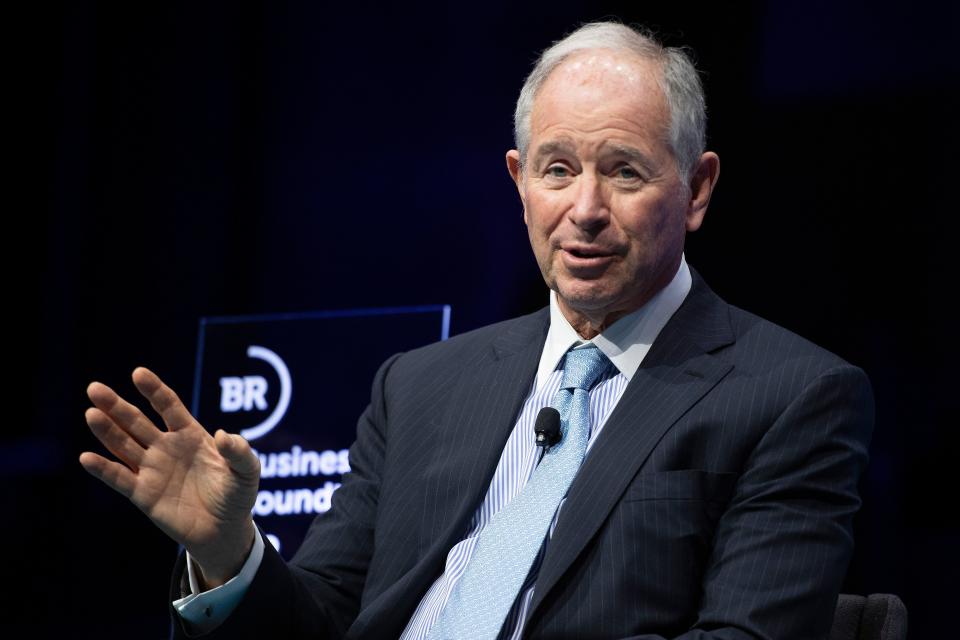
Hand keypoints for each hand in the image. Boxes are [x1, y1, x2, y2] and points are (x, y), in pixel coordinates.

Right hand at [80, 366, 259, 586]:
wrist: (224, 530)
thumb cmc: (237, 495)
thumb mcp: (247, 471)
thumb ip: (238, 452)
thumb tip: (223, 435)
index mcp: (191, 435)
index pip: (168, 406)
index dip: (154, 390)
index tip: (138, 373)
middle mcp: (166, 447)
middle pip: (137, 421)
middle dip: (116, 405)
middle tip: (94, 389)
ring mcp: (152, 469)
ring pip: (123, 445)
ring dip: (107, 430)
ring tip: (91, 413)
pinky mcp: (143, 494)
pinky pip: (120, 479)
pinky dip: (103, 469)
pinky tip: (87, 457)